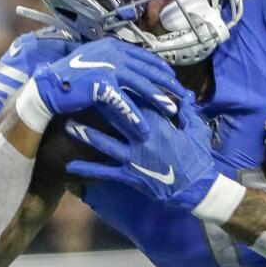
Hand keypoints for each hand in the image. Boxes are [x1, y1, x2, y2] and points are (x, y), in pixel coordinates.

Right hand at [25, 38, 186, 138]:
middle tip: (182, 95)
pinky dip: (135, 116)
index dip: (161, 68)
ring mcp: (107, 66)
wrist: (47, 87)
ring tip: (172, 111)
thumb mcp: (97, 64)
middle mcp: (113, 52)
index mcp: (113, 46)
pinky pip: (123, 102)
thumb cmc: (72, 79)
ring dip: (158, 99)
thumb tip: (136, 72)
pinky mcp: (100, 84)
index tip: (173, 78)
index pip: (145, 56)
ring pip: (141, 84)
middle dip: (167, 83)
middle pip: (148, 69)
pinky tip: (145, 128)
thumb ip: (116, 65)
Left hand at [64, 92, 220, 211]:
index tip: (108, 78)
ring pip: (104, 142)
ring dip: (85, 134)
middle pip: (116, 117)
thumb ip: (188, 111)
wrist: (196, 188)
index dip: (122, 89)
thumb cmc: (198, 156)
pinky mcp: (129, 175)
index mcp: (158, 123)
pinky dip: (87, 169)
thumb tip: (185, 94)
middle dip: (97, 106)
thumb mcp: (197, 129)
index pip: (137, 100)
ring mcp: (133, 157)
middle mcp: (142, 137)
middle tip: (79, 95)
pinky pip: (104, 172)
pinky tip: (69, 167)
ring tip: (67, 125)